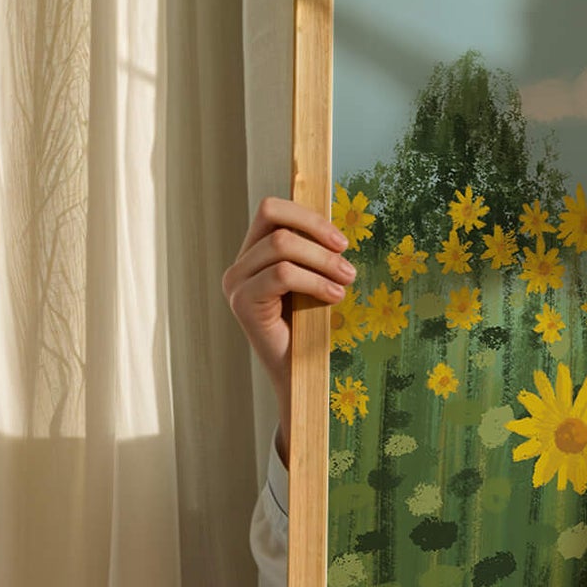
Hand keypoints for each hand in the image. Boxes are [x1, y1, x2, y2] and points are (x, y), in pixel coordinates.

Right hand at [223, 197, 354, 462]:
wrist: (299, 375)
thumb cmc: (310, 328)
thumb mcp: (314, 282)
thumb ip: (314, 255)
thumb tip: (336, 231)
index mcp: (253, 254)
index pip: (272, 210)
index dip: (308, 217)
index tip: (341, 241)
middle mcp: (239, 265)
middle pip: (275, 221)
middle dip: (319, 236)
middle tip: (349, 264)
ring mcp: (237, 283)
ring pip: (282, 247)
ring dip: (323, 261)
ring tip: (347, 280)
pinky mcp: (243, 302)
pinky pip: (282, 274)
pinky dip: (315, 281)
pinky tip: (335, 297)